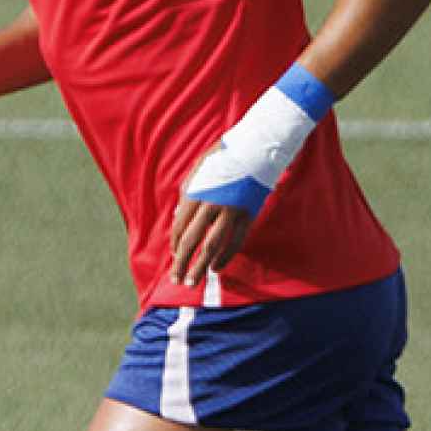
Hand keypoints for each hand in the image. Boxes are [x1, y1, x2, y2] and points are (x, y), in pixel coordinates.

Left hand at [167, 144, 255, 287]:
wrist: (256, 148)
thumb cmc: (224, 156)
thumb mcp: (199, 169)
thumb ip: (187, 193)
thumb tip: (178, 217)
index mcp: (196, 193)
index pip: (180, 226)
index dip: (175, 244)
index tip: (174, 256)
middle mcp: (211, 204)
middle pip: (191, 240)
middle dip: (181, 262)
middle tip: (176, 279)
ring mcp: (230, 211)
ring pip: (212, 246)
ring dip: (200, 266)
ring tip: (191, 282)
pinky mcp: (247, 215)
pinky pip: (235, 242)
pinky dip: (224, 258)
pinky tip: (216, 269)